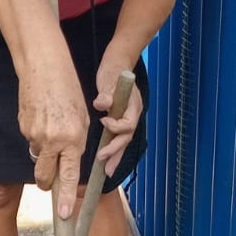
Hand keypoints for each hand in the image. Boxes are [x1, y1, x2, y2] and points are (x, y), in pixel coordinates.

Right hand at [18, 57, 88, 220]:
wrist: (44, 66)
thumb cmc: (68, 89)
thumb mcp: (81, 118)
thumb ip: (74, 144)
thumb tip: (64, 163)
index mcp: (72, 139)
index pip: (69, 176)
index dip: (67, 197)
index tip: (65, 214)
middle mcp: (52, 140)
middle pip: (45, 176)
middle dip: (48, 183)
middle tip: (50, 182)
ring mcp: (34, 135)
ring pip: (38, 155)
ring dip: (44, 148)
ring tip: (51, 122)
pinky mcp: (23, 127)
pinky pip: (31, 139)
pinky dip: (36, 133)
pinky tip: (41, 114)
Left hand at [93, 55, 142, 176]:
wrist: (118, 64)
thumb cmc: (114, 70)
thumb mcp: (109, 79)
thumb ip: (106, 93)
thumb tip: (102, 103)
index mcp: (134, 106)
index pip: (128, 124)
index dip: (116, 127)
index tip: (104, 122)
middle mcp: (133, 115)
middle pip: (127, 138)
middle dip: (116, 152)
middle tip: (105, 165)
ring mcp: (129, 118)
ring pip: (124, 141)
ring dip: (116, 157)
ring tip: (107, 171)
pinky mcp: (121, 120)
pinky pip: (119, 138)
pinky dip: (113, 150)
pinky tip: (106, 160)